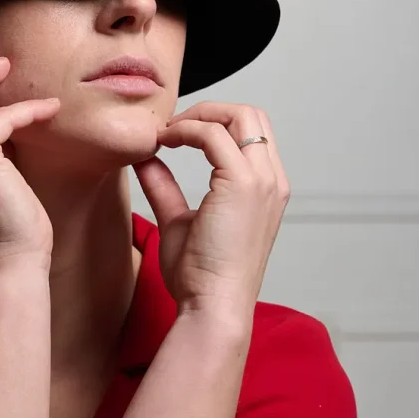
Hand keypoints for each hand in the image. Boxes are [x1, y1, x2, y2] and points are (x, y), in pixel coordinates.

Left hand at [133, 102, 289, 319]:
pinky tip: (164, 142)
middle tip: (171, 126)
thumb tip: (146, 159)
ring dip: (197, 115)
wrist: (212, 307)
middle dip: (209, 109)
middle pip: (251, 114)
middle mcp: (272, 180)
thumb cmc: (201, 276)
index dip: (214, 123)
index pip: (251, 132)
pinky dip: (186, 130)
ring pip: (239, 115)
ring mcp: (261, 180)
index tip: (174, 134)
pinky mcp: (241, 184)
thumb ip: (165, 187)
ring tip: (166, 132)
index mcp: (266, 189)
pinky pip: (213, 135)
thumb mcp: (179, 221)